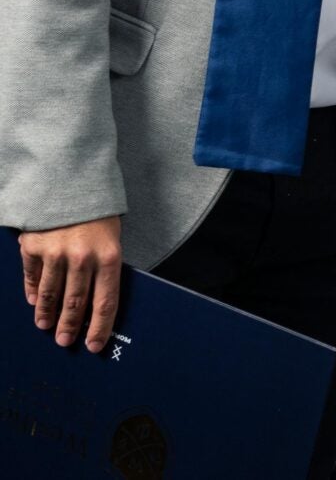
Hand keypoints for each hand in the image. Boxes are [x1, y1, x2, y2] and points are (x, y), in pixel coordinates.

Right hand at [19, 216, 122, 353]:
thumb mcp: (112, 237)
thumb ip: (105, 266)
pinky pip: (32, 276)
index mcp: (109, 256)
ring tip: (45, 326)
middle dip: (70, 326)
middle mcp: (82, 257)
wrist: (73, 182)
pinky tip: (34, 302)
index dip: (100, 327)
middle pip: (75, 303)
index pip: (105, 302)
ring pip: (50, 294)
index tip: (94, 345)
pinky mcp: (33, 246)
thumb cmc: (98, 213)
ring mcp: (55, 253)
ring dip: (47, 314)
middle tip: (65, 341)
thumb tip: (97, 301)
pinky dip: (34, 292)